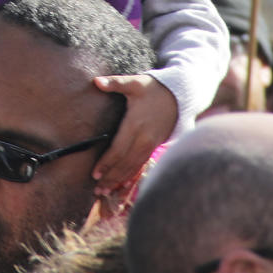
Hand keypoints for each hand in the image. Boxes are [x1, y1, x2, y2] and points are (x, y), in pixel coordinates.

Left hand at [91, 74, 177, 193]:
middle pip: (125, 163)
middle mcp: (144, 139)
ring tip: (105, 191)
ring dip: (119, 181)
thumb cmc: (153, 88)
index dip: (106, 163)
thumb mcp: (134, 83)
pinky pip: (141, 165)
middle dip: (110, 177)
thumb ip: (115, 83)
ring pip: (133, 167)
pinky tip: (122, 185)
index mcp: (136, 125)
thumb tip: (96, 81)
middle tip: (96, 190)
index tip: (94, 173)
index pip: (119, 149)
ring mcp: (150, 145)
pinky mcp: (154, 147)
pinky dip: (131, 176)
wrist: (179, 95)